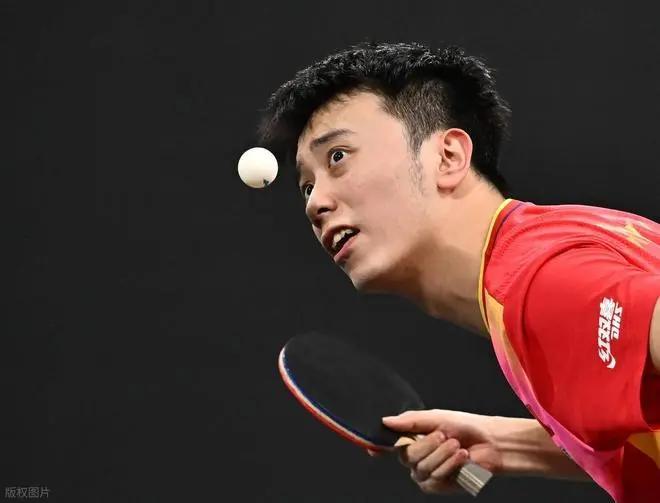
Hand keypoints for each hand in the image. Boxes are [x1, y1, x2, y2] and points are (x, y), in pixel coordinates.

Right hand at [379, 409, 503, 493]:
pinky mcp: (439, 486)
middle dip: (428, 445)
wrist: (490, 443)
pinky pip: (434, 480)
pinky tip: (461, 458)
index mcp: (412, 438)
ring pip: (422, 469)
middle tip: (443, 436)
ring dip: (443, 456)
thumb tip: (386, 421)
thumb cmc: (465, 426)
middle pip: (408, 457)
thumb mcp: (436, 418)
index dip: (378, 447)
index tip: (372, 449)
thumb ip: (411, 421)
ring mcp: (427, 473)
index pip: (389, 444)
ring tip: (457, 446)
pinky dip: (449, 467)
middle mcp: (416, 458)